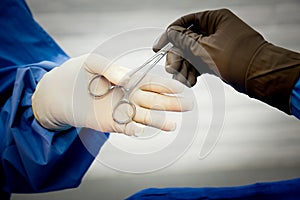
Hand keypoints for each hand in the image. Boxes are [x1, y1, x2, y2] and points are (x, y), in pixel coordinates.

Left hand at [32, 54, 192, 135]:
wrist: (60, 91)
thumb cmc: (78, 73)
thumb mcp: (93, 62)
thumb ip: (111, 68)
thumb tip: (127, 78)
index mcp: (129, 80)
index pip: (152, 82)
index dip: (166, 86)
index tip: (180, 88)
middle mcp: (129, 96)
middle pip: (154, 100)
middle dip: (171, 103)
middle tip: (188, 105)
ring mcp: (121, 110)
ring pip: (144, 116)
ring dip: (158, 121)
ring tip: (172, 125)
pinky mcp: (111, 123)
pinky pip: (126, 127)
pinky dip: (133, 129)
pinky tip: (141, 130)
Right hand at [154, 9, 299, 113]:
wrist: (260, 77)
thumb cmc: (241, 59)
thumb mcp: (205, 49)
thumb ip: (185, 41)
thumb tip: (171, 34)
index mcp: (214, 20)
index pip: (185, 23)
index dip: (170, 35)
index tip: (159, 47)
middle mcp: (215, 30)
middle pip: (186, 41)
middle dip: (178, 57)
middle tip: (172, 68)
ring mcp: (216, 45)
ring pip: (192, 54)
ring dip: (184, 67)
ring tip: (183, 78)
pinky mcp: (217, 59)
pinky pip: (199, 63)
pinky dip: (193, 72)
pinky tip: (190, 81)